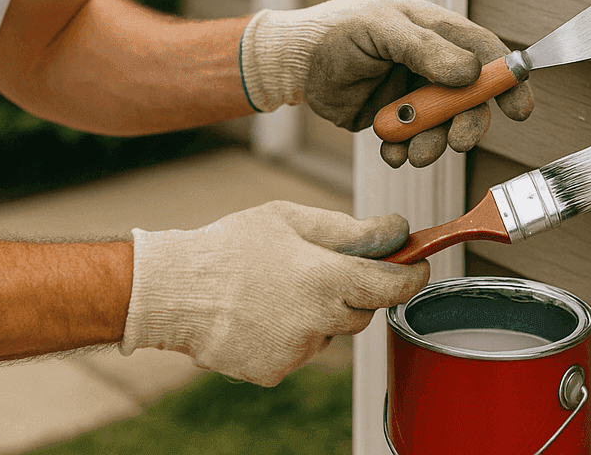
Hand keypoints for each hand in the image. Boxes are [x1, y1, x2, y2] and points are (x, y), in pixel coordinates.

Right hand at [120, 201, 428, 385]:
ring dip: (319, 312)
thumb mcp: (290, 220)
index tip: (417, 264)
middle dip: (353, 290)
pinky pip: (300, 349)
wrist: (174, 291)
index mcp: (328, 278)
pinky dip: (290, 333)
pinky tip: (260, 313)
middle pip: (362, 310)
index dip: (412, 274)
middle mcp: (320, 320)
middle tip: (320, 267)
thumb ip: (350, 229)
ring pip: (330, 331)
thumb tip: (397, 229)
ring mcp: (298, 350)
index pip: (394, 286)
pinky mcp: (276, 370)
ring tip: (276, 289)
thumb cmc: (231, 246)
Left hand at [239, 0, 534, 166]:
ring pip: (442, 128)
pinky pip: (411, 145)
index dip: (508, 81)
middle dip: (467, 124)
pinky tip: (390, 152)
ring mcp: (415, 96)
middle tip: (457, 143)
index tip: (518, 109)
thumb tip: (471, 73)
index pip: (488, 54)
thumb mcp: (381, 29)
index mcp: (438, 34)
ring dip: (433, 144)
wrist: (297, 62)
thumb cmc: (339, 31)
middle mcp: (434, 67)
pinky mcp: (394, 122)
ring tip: (412, 151)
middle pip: (471, 101)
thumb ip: (424, 50)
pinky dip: (405, 154)